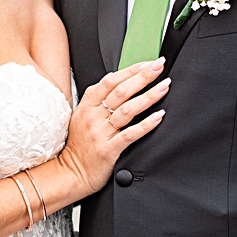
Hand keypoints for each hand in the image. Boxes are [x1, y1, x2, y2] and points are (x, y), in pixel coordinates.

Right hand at [56, 58, 170, 196]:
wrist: (71, 173)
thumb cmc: (80, 145)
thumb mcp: (81, 115)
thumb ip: (95, 96)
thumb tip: (112, 76)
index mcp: (88, 106)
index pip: (110, 80)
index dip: (131, 69)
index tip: (148, 63)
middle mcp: (94, 117)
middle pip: (121, 91)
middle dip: (143, 76)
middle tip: (160, 66)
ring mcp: (101, 133)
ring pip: (127, 110)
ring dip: (149, 96)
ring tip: (165, 86)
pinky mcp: (109, 149)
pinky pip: (130, 134)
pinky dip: (146, 124)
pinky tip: (160, 116)